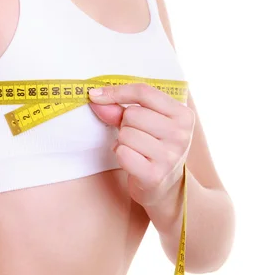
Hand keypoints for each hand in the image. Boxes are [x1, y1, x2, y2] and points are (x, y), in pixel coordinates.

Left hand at [88, 82, 194, 207]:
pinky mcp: (155, 176)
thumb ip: (120, 108)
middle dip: (125, 123)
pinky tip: (132, 161)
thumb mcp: (145, 122)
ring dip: (123, 141)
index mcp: (183, 114)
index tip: (95, 94)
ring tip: (135, 149)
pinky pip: (123, 153)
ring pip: (126, 133)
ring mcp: (170, 156)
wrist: (165, 186)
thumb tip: (96, 98)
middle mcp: (181, 134)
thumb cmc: (153, 146)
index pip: (144, 92)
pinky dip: (121, 155)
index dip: (117, 91)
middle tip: (136, 135)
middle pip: (133, 114)